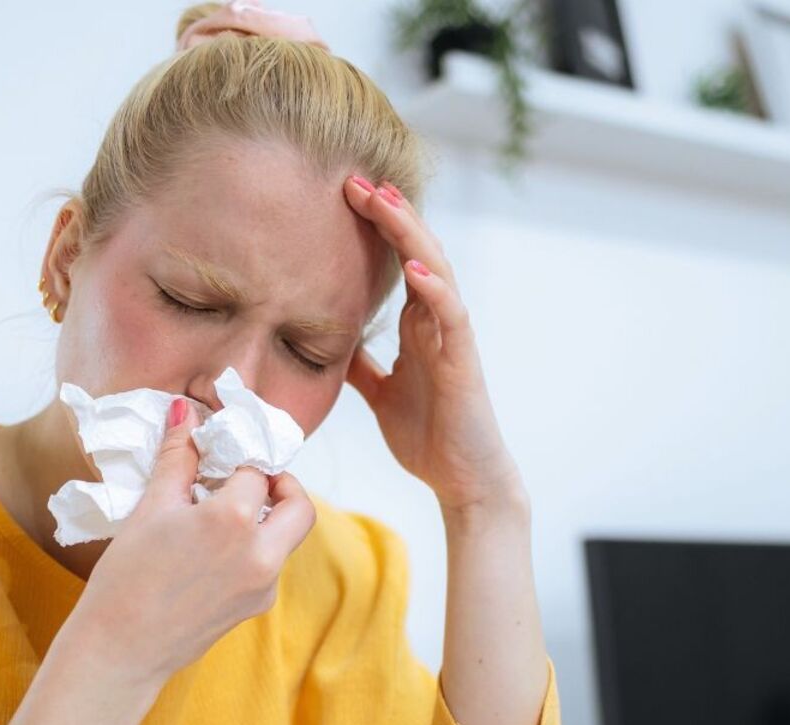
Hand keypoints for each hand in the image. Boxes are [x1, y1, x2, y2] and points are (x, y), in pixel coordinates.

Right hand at [55, 398, 315, 687]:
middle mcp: (262, 553)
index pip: (255, 470)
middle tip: (248, 480)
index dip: (239, 456)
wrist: (119, 650)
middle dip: (282, 486)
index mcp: (234, 520)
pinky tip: (212, 551)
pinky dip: (253, 547)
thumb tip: (185, 410)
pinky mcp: (257, 606)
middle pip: (300, 505)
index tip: (222, 454)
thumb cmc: (126, 577)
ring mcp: (265, 584)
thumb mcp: (151, 508)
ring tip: (220, 515)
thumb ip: (177, 457)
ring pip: (286, 537)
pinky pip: (269, 564)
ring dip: (267, 518)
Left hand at [342, 176, 526, 515]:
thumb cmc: (428, 436)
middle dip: (388, 213)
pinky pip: (451, 315)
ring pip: (436, 269)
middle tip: (354, 179)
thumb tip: (325, 340)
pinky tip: (413, 267)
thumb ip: (361, 363)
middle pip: (416, 250)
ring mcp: (453, 336)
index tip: (342, 193)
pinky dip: (434, 288)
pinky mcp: (464, 360)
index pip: (397, 260)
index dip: (374, 226)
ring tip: (384, 200)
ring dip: (410, 233)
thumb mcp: (380, 392)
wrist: (463, 479)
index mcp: (418, 324)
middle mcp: (437, 321)